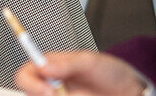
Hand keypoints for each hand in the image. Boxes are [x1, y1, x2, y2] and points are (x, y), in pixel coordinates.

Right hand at [15, 52, 146, 95]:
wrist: (129, 91)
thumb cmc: (110, 72)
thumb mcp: (90, 62)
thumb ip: (67, 64)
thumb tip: (44, 67)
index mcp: (50, 66)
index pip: (26, 73)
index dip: (31, 83)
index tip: (48, 90)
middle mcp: (51, 85)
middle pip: (30, 94)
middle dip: (42, 95)